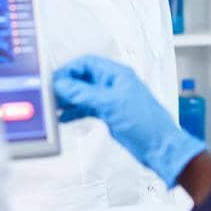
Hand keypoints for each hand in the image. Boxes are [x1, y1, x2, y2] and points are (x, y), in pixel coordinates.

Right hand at [53, 55, 205, 184]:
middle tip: (51, 95)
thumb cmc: (146, 123)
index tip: (55, 81)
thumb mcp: (110, 105)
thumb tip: (62, 84)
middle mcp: (114, 84)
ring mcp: (112, 99)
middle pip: (84, 78)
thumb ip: (84, 93)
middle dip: (67, 86)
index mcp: (117, 74)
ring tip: (54, 107)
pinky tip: (65, 117)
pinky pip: (88, 108)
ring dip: (69, 100)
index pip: (87, 64)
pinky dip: (76, 111)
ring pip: (84, 94)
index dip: (69, 70)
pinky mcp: (111, 114)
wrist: (160, 147)